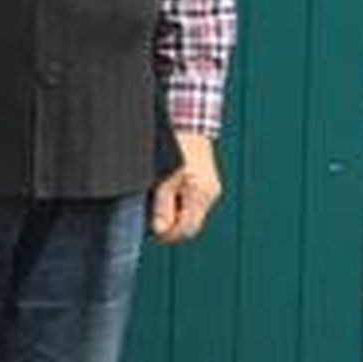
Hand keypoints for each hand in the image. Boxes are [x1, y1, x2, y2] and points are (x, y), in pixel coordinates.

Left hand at [150, 128, 221, 244]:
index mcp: (200, 193)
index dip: (168, 235)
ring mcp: (210, 191)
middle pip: (191, 226)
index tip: (152, 232)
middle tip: (152, 219)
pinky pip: (193, 205)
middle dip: (171, 227)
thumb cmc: (175, 148)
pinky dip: (180, 205)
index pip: (187, 229)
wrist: (190, 126)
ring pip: (191, 216)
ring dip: (175, 216)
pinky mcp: (207, 186)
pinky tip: (168, 194)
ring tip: (159, 202)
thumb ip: (162, 206)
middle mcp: (210, 194)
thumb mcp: (163, 179)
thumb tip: (160, 230)